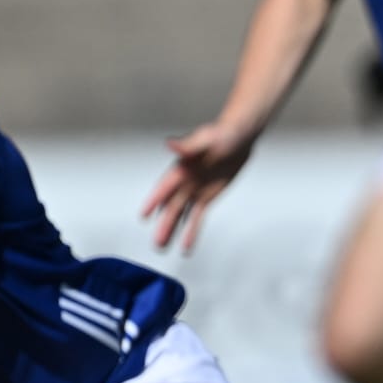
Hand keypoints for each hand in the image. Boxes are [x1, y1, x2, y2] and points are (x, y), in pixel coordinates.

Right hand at [143, 121, 253, 252]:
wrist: (238, 138)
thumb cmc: (221, 134)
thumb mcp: (206, 139)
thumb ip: (186, 146)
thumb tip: (169, 143)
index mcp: (180, 169)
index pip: (164, 187)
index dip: (154, 201)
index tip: (144, 216)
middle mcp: (183, 182)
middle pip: (171, 207)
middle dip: (164, 225)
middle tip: (157, 244)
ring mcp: (193, 191)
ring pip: (180, 215)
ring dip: (172, 231)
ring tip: (163, 248)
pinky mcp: (206, 198)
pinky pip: (196, 217)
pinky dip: (191, 231)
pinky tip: (186, 246)